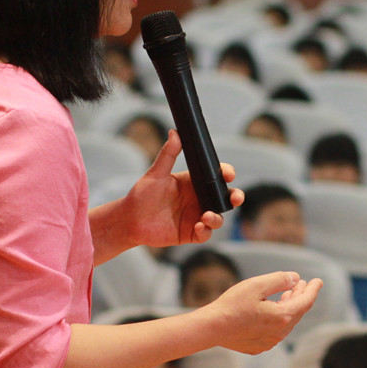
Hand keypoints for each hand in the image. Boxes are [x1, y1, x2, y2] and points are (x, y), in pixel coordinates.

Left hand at [122, 130, 243, 248]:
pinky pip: (205, 234)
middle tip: (236, 197)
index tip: (229, 174)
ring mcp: (196, 216)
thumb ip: (167, 154)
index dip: (226, 174)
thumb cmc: (142, 195)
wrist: (130, 220)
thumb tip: (175, 133)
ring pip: (218, 217)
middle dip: (235, 197)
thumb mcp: (156, 173)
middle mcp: (198, 200)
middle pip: (224, 198)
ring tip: (207, 215)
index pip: (216, 177)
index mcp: (193, 183)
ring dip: (218, 217)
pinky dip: (206, 231)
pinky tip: (198, 226)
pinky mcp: (190, 233)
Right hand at [201, 271, 322, 354]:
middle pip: (297, 312)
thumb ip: (280, 280)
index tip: (318, 281)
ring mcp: (270, 341)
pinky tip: (272, 310)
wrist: (211, 328)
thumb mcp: (257, 285)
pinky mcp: (259, 346)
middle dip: (301, 296)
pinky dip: (278, 318)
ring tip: (288, 294)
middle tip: (302, 284)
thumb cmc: (232, 305)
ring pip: (287, 322)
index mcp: (282, 316)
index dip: (313, 289)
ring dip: (289, 307)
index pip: (306, 301)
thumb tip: (296, 279)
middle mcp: (279, 332)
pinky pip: (275, 331)